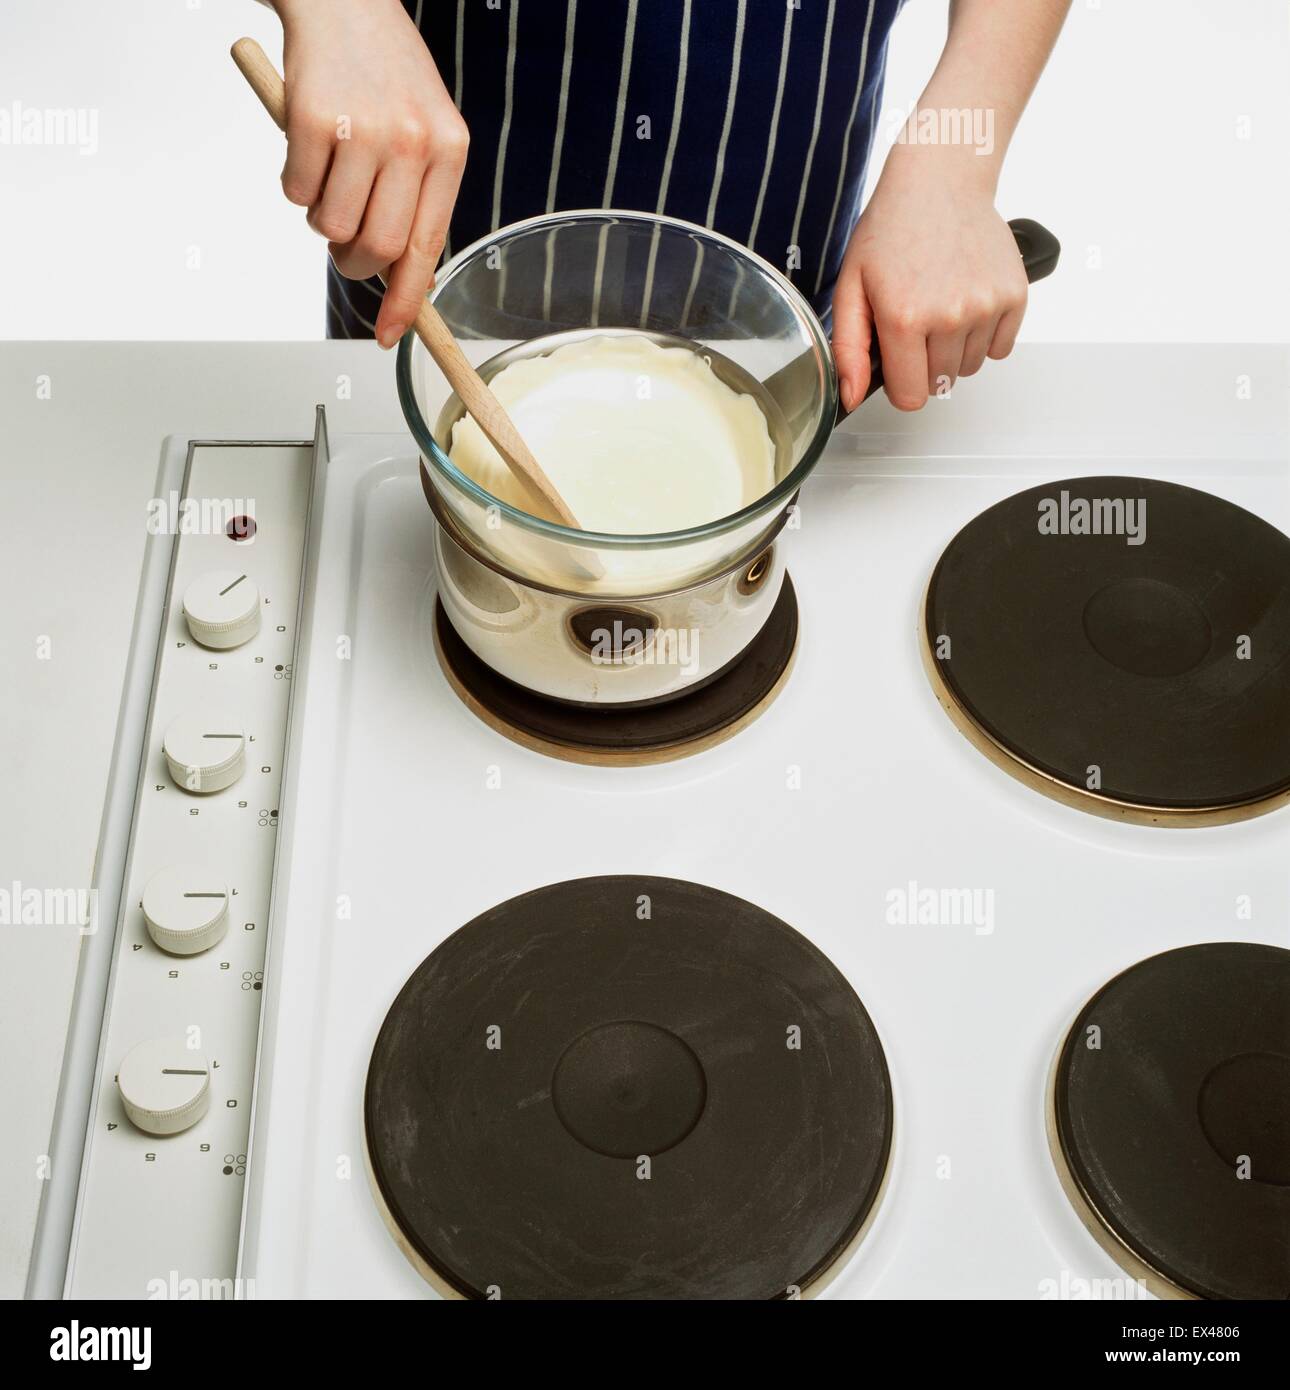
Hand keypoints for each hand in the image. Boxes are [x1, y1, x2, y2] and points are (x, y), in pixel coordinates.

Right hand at [274, 0, 468, 346]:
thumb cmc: (384, 70)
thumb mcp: (425, 127)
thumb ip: (418, 195)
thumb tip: (399, 272)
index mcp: (449, 149)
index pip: (428, 248)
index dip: (406, 301)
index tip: (391, 334)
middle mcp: (413, 142)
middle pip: (378, 248)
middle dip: (354, 262)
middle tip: (345, 243)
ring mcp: (363, 130)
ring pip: (331, 227)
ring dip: (320, 219)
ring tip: (330, 177)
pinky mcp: (313, 120)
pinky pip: (296, 192)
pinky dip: (294, 183)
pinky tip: (309, 147)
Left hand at [832, 150, 1028, 411]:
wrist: (940, 181)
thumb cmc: (893, 229)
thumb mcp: (851, 287)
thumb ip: (849, 349)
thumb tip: (851, 397)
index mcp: (904, 318)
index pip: (911, 397)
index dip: (901, 384)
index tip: (897, 360)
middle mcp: (950, 316)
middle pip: (940, 383)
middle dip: (925, 362)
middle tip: (917, 318)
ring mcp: (986, 306)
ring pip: (970, 367)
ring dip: (955, 349)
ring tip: (941, 304)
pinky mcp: (1015, 295)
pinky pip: (1001, 348)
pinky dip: (985, 335)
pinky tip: (967, 301)